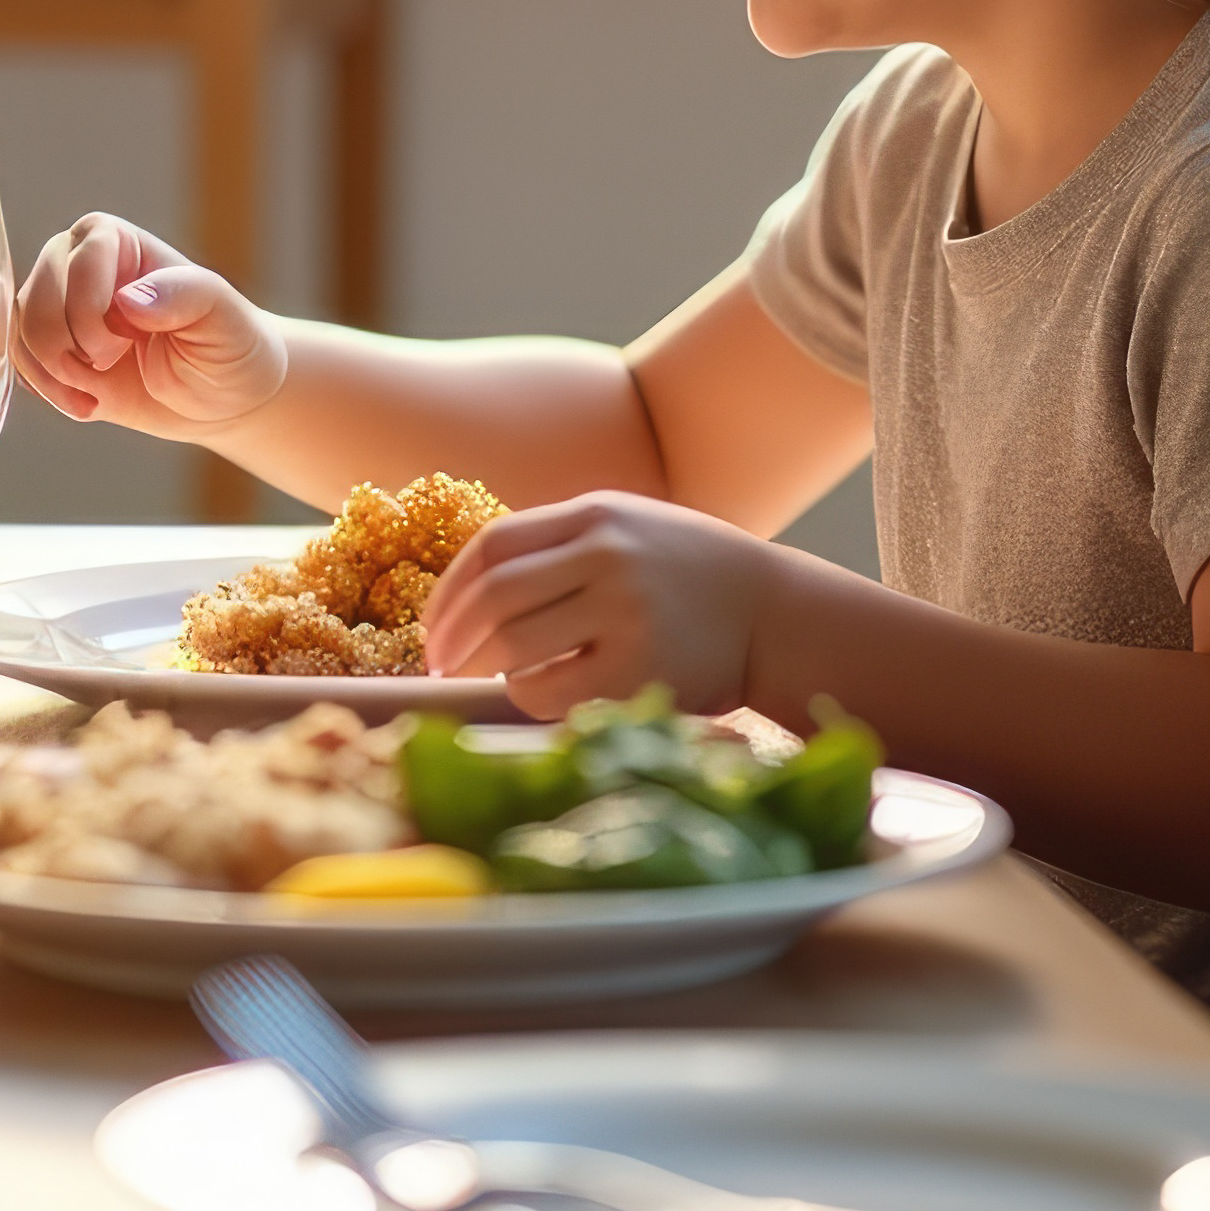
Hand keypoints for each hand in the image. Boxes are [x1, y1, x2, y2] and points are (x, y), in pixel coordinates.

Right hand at [5, 212, 286, 430]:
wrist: (222, 397)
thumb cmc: (230, 347)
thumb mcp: (224, 319)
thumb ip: (185, 296)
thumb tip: (127, 299)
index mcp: (114, 241)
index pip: (75, 263)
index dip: (89, 311)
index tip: (128, 342)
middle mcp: (75, 264)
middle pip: (33, 297)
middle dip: (63, 346)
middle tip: (105, 369)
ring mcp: (59, 308)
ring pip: (17, 331)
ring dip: (51, 373)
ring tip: (93, 397)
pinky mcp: (52, 348)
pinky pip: (18, 362)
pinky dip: (44, 389)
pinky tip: (85, 405)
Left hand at [420, 491, 776, 714]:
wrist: (778, 615)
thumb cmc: (687, 577)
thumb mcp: (626, 528)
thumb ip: (556, 545)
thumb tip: (462, 593)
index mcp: (595, 515)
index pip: (492, 546)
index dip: (447, 591)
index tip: (431, 625)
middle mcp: (607, 557)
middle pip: (494, 597)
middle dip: (450, 639)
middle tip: (435, 666)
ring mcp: (625, 612)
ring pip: (515, 645)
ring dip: (485, 668)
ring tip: (487, 678)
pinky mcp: (641, 670)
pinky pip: (552, 690)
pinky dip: (527, 694)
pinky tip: (535, 692)